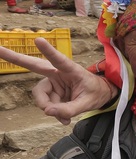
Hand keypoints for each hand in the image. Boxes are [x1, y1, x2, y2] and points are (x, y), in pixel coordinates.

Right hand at [0, 38, 116, 123]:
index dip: (48, 51)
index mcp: (71, 69)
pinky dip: (53, 112)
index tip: (38, 39)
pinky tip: (64, 119)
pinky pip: (46, 105)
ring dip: (50, 108)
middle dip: (14, 57)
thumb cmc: (96, 93)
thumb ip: (69, 109)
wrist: (99, 95)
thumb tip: (47, 112)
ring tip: (66, 116)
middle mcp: (58, 73)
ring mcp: (52, 82)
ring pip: (41, 96)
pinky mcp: (51, 91)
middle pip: (34, 65)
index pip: (59, 60)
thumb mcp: (88, 103)